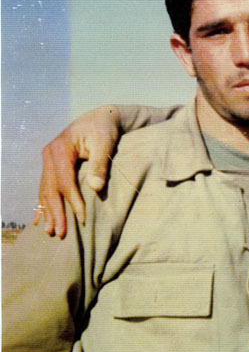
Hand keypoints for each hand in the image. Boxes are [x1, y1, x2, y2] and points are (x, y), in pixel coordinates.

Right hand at [33, 106, 120, 237]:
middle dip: (55, 212)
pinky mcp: (51, 165)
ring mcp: (47, 160)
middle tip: (59, 234)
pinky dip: (43, 203)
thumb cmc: (104, 129)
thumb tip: (96, 188)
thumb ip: (100, 164)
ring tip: (50, 231)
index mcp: (59, 150)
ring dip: (47, 212)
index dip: (72, 201)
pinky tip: (39, 219)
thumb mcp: (105, 143)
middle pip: (50, 189)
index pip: (64, 181)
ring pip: (45, 190)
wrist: (100, 117)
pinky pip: (45, 187)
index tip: (82, 219)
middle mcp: (49, 155)